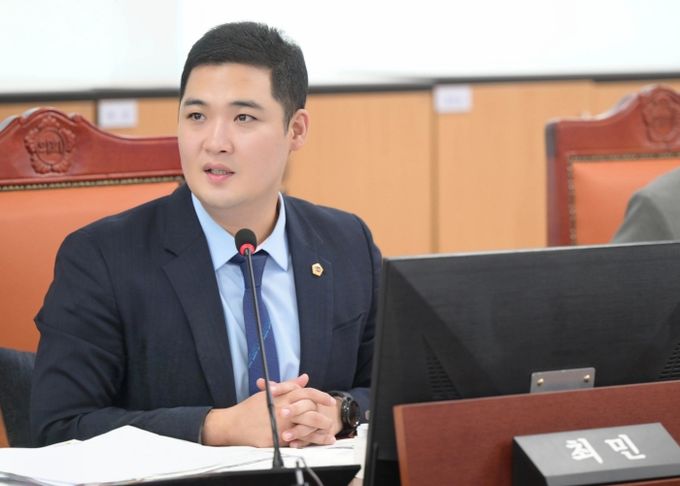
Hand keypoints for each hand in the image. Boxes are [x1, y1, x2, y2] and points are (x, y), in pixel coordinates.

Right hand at [200, 374, 337, 446]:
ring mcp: (280, 426)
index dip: (321, 396)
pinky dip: (308, 442)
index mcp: (282, 397)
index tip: (330, 401)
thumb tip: (304, 378)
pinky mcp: (276, 440)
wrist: (233, 424)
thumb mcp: (270, 392)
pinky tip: (315, 443)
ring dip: (319, 432)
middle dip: (323, 416)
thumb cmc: (251, 408)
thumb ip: (289, 385)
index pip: (307, 393)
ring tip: (329, 434)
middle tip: (331, 419)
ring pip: (306, 428)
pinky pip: (296, 441)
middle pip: (310, 412)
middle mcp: (283, 410)